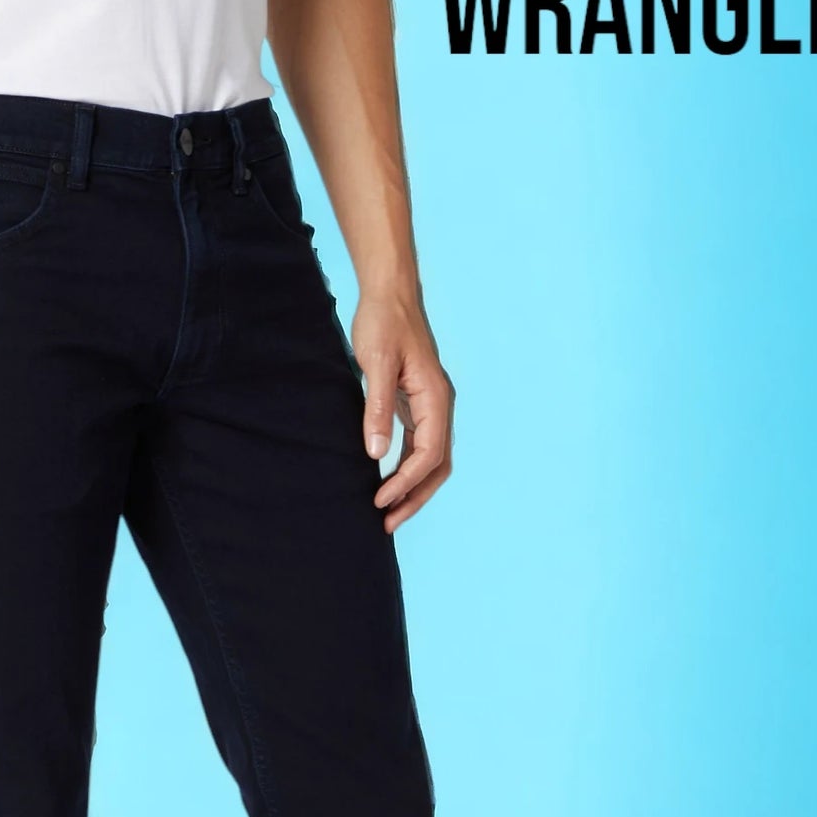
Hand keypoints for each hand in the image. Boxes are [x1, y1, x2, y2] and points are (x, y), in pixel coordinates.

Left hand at [353, 293, 454, 532]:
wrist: (389, 294)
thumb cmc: (383, 323)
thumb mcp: (375, 364)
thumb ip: (377, 409)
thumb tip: (376, 454)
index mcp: (436, 398)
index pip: (428, 455)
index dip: (405, 483)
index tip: (379, 501)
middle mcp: (441, 406)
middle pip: (437, 466)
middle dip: (414, 497)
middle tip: (387, 523)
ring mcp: (432, 406)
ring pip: (431, 459)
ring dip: (412, 488)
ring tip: (387, 511)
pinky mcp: (418, 404)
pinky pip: (419, 446)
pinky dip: (407, 468)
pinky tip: (387, 481)